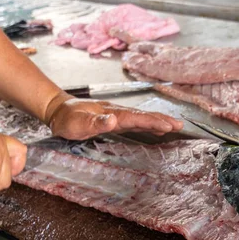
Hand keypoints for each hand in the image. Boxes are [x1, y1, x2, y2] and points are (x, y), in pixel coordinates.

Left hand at [45, 94, 182, 139]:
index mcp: (111, 113)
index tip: (167, 125)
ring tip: (175, 125)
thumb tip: (112, 120)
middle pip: (143, 115)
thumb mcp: (77, 123)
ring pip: (142, 117)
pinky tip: (157, 129)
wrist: (59, 110)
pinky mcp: (116, 120)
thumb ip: (95, 122)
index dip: (151, 121)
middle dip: (162, 119)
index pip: (135, 117)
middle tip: (179, 125)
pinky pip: (137, 121)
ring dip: (159, 121)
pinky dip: (150, 124)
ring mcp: (118, 115)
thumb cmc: (67, 119)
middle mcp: (117, 112)